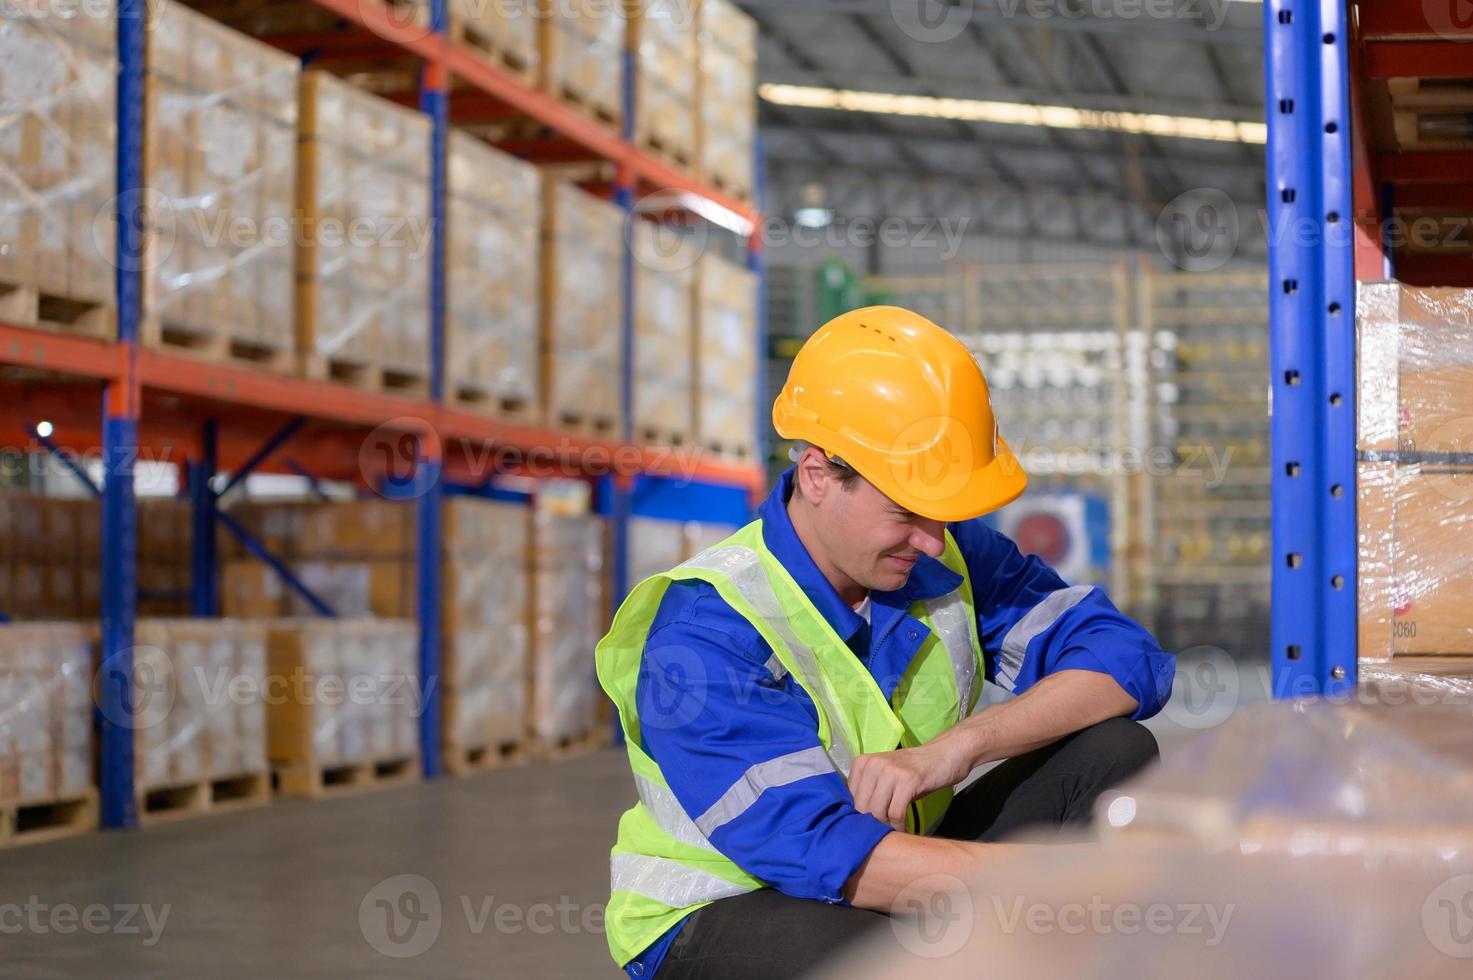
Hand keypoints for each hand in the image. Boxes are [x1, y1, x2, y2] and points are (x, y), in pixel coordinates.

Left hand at [848, 737, 972, 830]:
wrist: (943, 755)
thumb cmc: (913, 770)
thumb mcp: (886, 776)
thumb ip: (870, 791)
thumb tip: (855, 820)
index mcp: (863, 762)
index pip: (850, 798)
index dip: (858, 816)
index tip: (868, 827)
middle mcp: (873, 764)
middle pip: (862, 807)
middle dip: (871, 825)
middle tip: (881, 834)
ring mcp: (890, 771)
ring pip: (877, 812)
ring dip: (884, 828)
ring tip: (892, 833)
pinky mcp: (907, 781)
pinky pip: (896, 814)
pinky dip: (899, 827)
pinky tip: (903, 830)